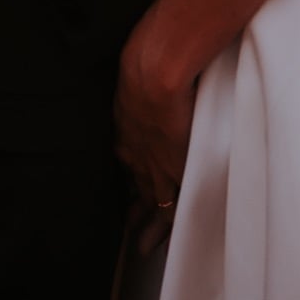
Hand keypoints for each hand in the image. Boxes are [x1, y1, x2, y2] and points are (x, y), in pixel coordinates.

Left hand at [113, 11, 196, 226]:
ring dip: (147, 223)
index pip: (128, 154)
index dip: (130, 170)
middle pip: (134, 181)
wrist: (158, 67)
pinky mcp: (170, 172)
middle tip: (131, 224)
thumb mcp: (144, 67)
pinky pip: (166, 208)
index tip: (130, 183)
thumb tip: (165, 59)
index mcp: (128, 122)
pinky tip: (158, 243)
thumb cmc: (155, 55)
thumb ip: (153, 74)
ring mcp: (150, 161)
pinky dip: (162, 228)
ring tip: (143, 245)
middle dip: (133, 203)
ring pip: (148, 199)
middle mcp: (133, 147)